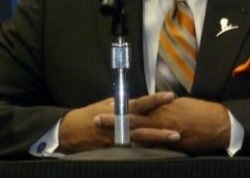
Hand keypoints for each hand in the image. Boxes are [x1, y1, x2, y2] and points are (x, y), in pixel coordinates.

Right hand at [59, 93, 176, 152]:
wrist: (71, 131)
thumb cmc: (89, 115)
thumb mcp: (105, 103)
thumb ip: (122, 103)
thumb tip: (137, 100)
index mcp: (118, 109)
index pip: (140, 104)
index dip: (155, 100)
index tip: (170, 96)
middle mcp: (119, 125)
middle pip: (143, 126)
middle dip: (161, 129)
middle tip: (178, 130)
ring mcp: (117, 139)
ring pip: (140, 141)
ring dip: (157, 142)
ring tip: (173, 142)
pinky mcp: (113, 151)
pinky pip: (132, 152)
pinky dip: (145, 152)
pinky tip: (159, 153)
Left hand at [97, 96, 230, 153]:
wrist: (219, 123)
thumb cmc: (201, 112)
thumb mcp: (181, 105)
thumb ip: (165, 107)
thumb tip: (155, 107)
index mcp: (163, 105)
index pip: (138, 105)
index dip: (122, 106)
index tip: (107, 105)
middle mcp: (161, 115)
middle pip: (132, 116)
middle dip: (114, 118)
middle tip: (96, 118)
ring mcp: (165, 129)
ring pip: (138, 130)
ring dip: (120, 131)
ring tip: (105, 132)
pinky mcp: (171, 141)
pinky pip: (152, 143)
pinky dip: (138, 144)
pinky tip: (126, 147)